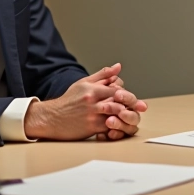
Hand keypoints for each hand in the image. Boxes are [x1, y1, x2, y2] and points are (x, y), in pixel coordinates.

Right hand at [24, 63, 144, 139]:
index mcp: (92, 89)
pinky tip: (122, 126)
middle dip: (131, 105)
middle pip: (119, 102)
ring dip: (127, 116)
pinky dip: (118, 127)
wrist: (52, 118)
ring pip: (116, 115)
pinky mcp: (91, 127)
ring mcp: (92, 115)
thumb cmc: (69, 100)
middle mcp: (93, 101)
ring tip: (133, 117)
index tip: (136, 99)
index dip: (128, 94)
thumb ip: (102, 75)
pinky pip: (109, 127)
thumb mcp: (84, 83)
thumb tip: (118, 67)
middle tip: (141, 108)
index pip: (116, 89)